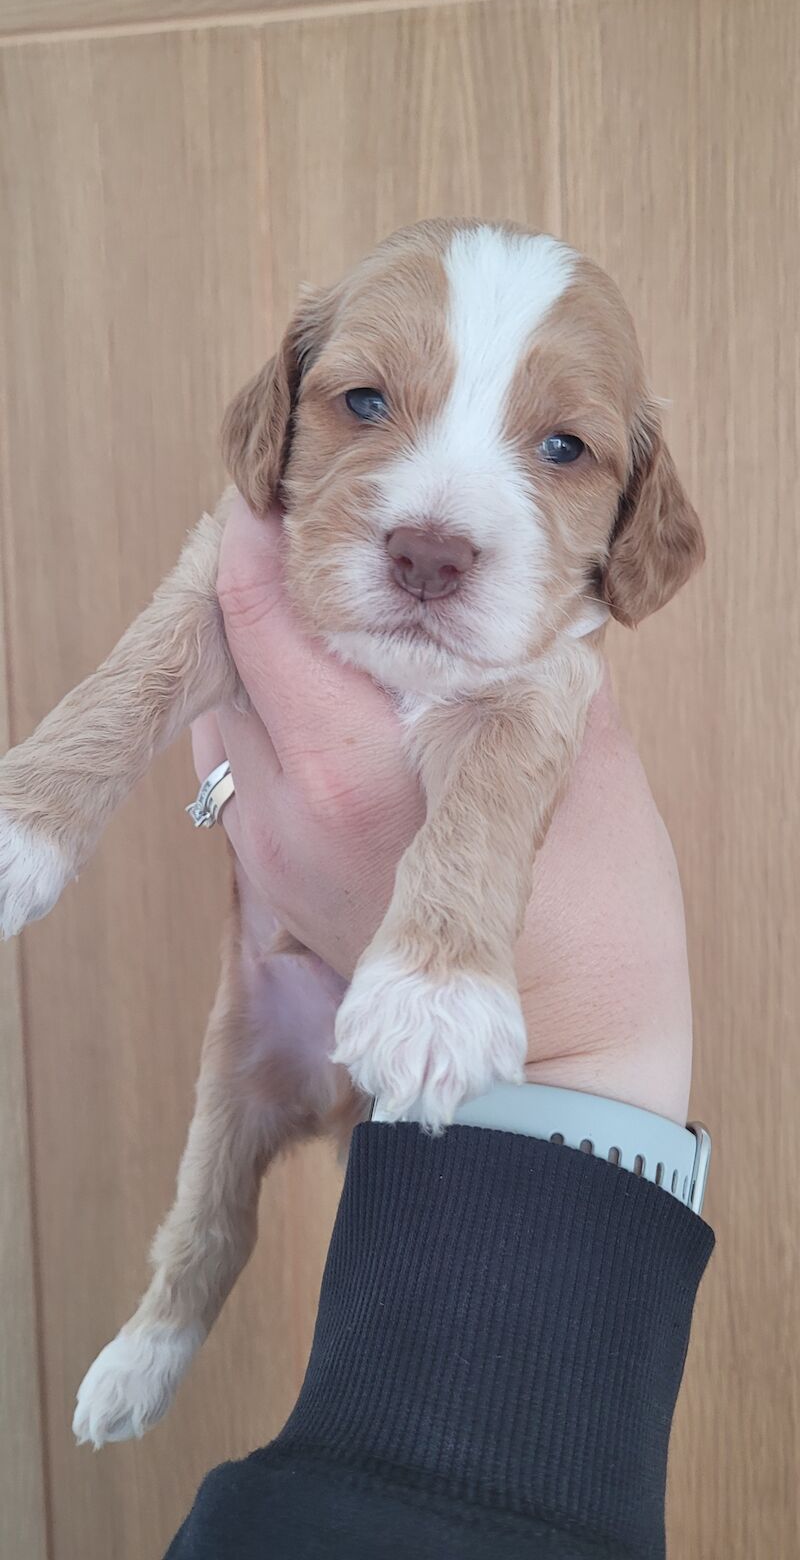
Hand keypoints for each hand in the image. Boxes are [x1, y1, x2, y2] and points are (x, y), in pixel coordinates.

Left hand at [192, 498, 691, 1124]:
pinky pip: (249, 772)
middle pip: (226, 657)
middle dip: (267, 592)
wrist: (562, 1069)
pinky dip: (279, 723)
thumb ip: (511, 648)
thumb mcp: (570, 752)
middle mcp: (285, 811)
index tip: (304, 490)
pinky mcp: (276, 888)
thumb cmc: (594, 920)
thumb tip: (473, 574)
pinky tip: (345, 707)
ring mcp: (270, 857)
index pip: (262, 611)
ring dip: (268, 660)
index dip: (270, 534)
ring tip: (342, 621)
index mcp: (353, 767)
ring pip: (228, 713)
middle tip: (328, 541)